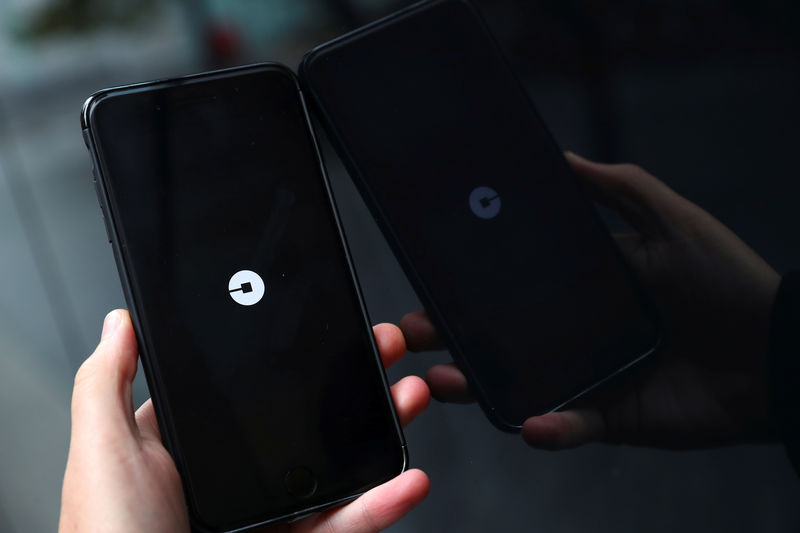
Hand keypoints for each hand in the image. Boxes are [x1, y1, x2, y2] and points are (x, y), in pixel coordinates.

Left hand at [59, 310, 429, 532]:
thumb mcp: (102, 453)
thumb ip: (106, 385)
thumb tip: (119, 323)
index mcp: (185, 450)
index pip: (244, 394)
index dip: (284, 362)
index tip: (319, 335)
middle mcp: (229, 481)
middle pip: (302, 425)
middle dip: (348, 386)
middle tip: (381, 353)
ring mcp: (264, 519)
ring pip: (335, 469)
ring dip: (379, 431)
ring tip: (407, 398)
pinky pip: (345, 523)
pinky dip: (381, 503)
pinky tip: (404, 481)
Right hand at [401, 152, 780, 449]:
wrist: (780, 349)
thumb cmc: (728, 280)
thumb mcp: (670, 220)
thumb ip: (619, 188)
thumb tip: (564, 158)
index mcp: (586, 288)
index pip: (515, 288)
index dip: (472, 289)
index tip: (432, 285)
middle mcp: (579, 332)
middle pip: (505, 339)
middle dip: (454, 339)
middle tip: (414, 335)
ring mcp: (593, 375)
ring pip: (523, 385)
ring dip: (480, 388)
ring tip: (444, 382)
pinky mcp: (615, 416)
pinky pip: (572, 426)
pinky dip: (550, 429)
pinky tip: (529, 423)